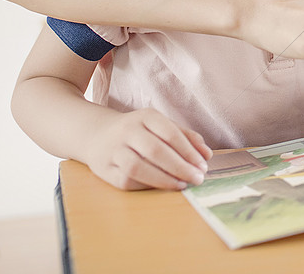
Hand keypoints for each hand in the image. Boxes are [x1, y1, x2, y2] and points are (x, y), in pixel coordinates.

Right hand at [83, 108, 211, 190]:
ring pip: (138, 168)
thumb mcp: (160, 125)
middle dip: (180, 167)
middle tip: (197, 179)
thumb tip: (206, 155)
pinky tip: (162, 187)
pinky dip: (147, 186)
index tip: (203, 165)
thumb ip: (185, 137)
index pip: (170, 133)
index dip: (189, 151)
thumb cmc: (138, 131)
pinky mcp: (103, 169)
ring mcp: (113, 150)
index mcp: (145, 116)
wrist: (97, 134)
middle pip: (156, 151)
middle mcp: (127, 131)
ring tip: (182, 185)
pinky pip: (126, 181)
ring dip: (163, 179)